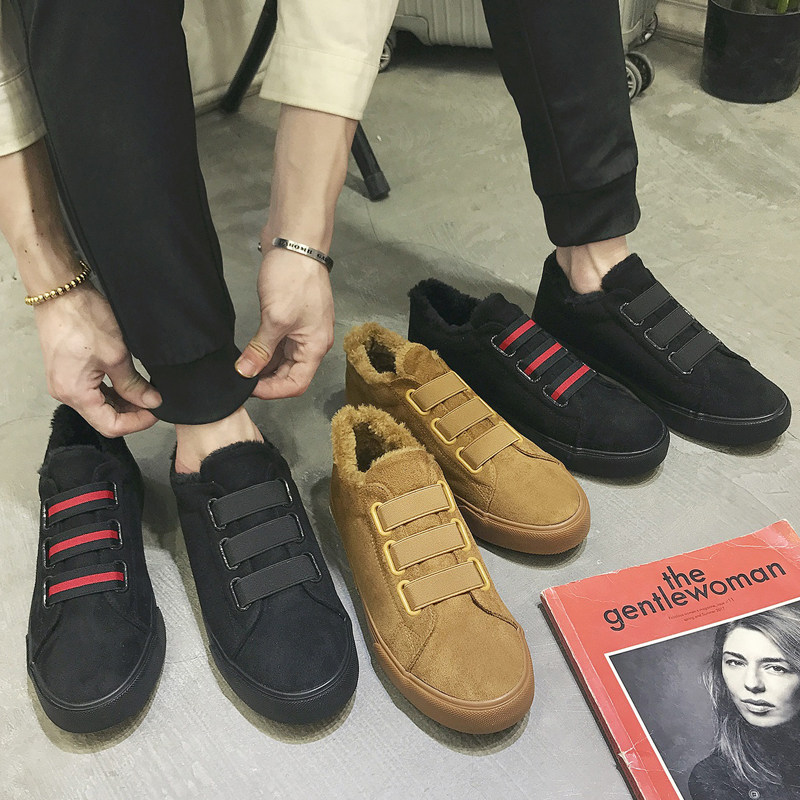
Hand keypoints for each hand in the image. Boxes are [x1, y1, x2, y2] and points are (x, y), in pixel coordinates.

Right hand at [34, 284, 161, 435]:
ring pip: (100, 404)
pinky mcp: (68, 372)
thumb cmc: (84, 320)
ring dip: (123, 401)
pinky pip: (92, 390)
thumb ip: (134, 384)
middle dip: (132, 412)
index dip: (137, 422)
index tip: (156, 411)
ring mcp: (65, 382)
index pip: (110, 426)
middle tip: (154, 400)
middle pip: (104, 417)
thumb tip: (152, 402)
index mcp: (75, 394)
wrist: (61, 293)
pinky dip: (112, 390)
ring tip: (145, 390)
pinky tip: (129, 383)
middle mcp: (65, 392)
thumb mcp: (117, 355)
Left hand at [236, 247, 334, 398]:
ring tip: (241, 367)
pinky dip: (265, 350)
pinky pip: (279, 343)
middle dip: (267, 379)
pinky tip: (248, 351)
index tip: (248, 387)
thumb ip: (261, 349)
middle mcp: (312, 342)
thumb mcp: (275, 319)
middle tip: (240, 379)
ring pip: (283, 359)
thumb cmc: (293, 278)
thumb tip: (246, 373)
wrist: (296, 242)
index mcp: (315, 346)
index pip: (296, 384)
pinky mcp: (291, 317)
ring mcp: (302, 329)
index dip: (273, 390)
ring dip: (264, 365)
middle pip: (291, 374)